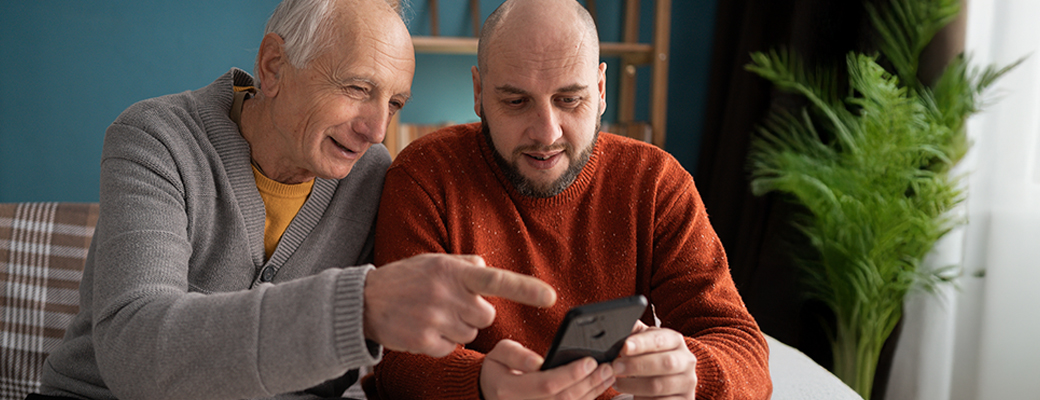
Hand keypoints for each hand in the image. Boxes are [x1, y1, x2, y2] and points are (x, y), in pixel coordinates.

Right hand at [363, 253, 556, 356]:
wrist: (363, 301)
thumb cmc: (405, 279)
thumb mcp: (434, 261)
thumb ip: (465, 265)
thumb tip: (487, 268)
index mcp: (452, 271)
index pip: (497, 280)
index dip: (526, 289)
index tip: (550, 296)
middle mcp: (446, 294)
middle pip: (486, 315)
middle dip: (473, 313)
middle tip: (449, 304)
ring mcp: (435, 319)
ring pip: (470, 333)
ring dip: (457, 327)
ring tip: (432, 314)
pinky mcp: (425, 341)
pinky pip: (451, 347)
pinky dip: (441, 341)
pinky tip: (423, 328)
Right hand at [480, 339, 614, 399]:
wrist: (491, 391)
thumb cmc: (498, 368)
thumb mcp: (499, 353)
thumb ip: (517, 355)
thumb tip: (538, 361)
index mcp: (508, 389)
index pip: (547, 384)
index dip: (571, 374)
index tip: (590, 361)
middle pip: (563, 399)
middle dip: (588, 382)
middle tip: (607, 366)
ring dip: (592, 392)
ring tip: (608, 374)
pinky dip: (586, 399)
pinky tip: (598, 386)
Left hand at [611, 321, 696, 398]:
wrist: (668, 380)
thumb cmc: (650, 357)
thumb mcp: (644, 343)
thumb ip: (633, 333)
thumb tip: (618, 325)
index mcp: (675, 341)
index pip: (660, 340)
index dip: (642, 343)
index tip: (624, 346)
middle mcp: (686, 360)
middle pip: (665, 363)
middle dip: (636, 365)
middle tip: (615, 367)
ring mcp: (687, 383)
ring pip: (659, 385)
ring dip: (633, 385)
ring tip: (616, 382)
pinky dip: (642, 399)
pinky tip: (631, 395)